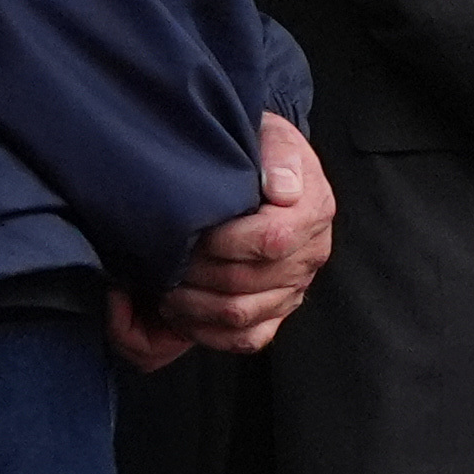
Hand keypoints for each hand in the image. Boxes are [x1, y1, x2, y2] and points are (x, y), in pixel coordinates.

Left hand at [118, 113, 332, 366]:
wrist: (263, 168)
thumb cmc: (260, 151)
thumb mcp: (271, 135)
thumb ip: (279, 155)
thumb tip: (282, 188)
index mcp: (313, 212)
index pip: (272, 240)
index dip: (225, 241)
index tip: (191, 230)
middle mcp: (309, 256)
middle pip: (249, 284)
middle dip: (196, 274)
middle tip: (160, 259)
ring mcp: (293, 289)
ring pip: (241, 317)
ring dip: (192, 306)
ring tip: (161, 285)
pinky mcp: (276, 312)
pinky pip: (246, 339)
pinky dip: (206, 332)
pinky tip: (178, 312)